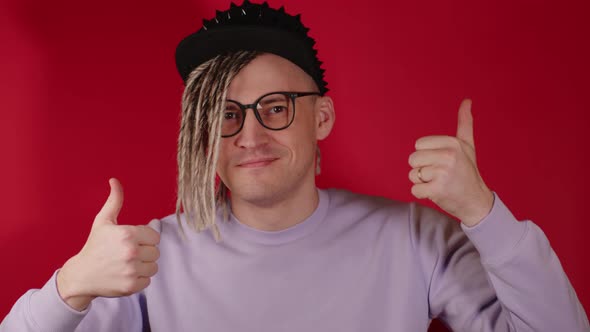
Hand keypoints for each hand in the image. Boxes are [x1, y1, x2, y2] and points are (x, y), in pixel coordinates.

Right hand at [57, 178, 159, 310]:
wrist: (81, 275)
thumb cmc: (95, 246)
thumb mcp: (103, 221)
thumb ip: (114, 201)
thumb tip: (115, 180)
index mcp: (127, 234)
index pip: (154, 237)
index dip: (144, 239)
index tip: (131, 242)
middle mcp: (131, 252)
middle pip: (155, 252)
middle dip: (144, 252)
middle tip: (127, 254)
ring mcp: (131, 270)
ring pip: (154, 266)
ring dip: (143, 266)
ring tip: (126, 264)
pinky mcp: (131, 286)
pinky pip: (148, 280)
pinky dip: (139, 279)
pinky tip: (125, 275)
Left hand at [408, 99, 493, 226]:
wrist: (476, 201)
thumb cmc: (468, 172)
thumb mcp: (467, 145)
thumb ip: (465, 123)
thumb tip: (467, 100)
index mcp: (452, 143)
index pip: (418, 145)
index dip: (426, 155)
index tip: (441, 162)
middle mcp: (448, 156)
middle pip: (412, 159)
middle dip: (422, 169)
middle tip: (440, 174)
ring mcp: (442, 173)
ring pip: (412, 175)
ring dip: (423, 182)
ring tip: (440, 183)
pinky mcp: (437, 190)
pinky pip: (414, 190)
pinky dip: (423, 194)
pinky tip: (438, 193)